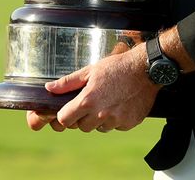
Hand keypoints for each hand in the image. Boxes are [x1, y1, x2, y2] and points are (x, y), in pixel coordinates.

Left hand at [24, 42, 158, 132]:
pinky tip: (120, 104)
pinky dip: (115, 119)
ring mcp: (116, 120)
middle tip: (92, 102)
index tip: (69, 110)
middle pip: (81, 127)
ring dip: (99, 119)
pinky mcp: (128, 124)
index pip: (64, 120)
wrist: (146, 69)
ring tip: (108, 101)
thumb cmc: (117, 67)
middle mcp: (101, 114)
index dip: (64, 115)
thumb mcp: (90, 70)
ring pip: (99, 128)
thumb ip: (68, 82)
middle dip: (82, 117)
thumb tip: (49, 89)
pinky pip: (115, 127)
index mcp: (88, 101)